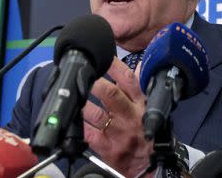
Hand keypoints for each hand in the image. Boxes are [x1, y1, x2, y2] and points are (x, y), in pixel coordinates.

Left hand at [83, 58, 151, 175]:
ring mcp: (118, 133)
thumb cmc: (144, 131)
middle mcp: (129, 116)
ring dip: (83, 105)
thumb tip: (137, 65)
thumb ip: (138, 87)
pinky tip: (74, 119)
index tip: (104, 57)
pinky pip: (89, 134)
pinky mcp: (107, 148)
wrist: (146, 164)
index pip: (129, 80)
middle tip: (85, 76)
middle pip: (112, 95)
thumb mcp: (147, 108)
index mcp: (139, 104)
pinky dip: (80, 125)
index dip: (115, 67)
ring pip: (97, 114)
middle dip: (96, 84)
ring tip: (75, 97)